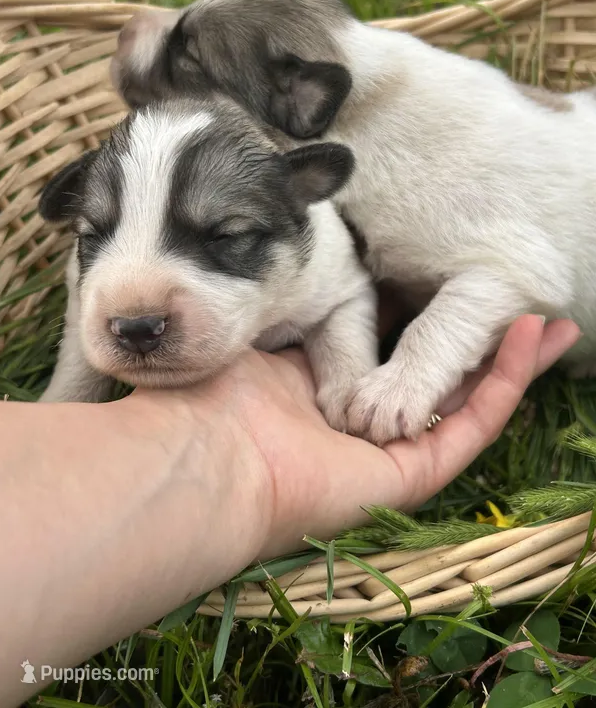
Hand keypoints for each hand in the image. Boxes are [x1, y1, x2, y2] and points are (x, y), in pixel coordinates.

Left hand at [132, 314, 579, 559]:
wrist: (208, 455)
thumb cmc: (227, 394)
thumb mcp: (277, 336)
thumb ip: (312, 319)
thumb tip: (334, 280)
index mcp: (333, 396)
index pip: (396, 358)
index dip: (431, 325)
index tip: (457, 289)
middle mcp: (368, 427)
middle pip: (443, 384)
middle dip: (485, 348)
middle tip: (524, 310)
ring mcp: (393, 455)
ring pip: (469, 405)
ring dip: (510, 364)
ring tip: (549, 322)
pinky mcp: (413, 476)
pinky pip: (471, 426)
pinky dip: (504, 383)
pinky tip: (527, 339)